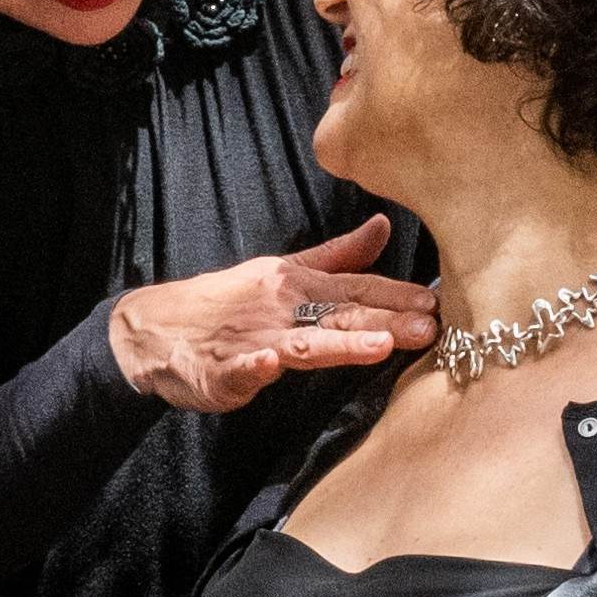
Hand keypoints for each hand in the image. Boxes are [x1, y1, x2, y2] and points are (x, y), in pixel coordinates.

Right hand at [109, 217, 436, 412]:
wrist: (158, 327)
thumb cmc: (230, 301)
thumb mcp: (284, 270)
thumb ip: (338, 255)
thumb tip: (384, 227)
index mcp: (298, 284)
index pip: (358, 288)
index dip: (398, 295)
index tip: (438, 300)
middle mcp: (281, 307)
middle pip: (342, 314)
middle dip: (388, 320)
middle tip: (430, 327)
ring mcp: (253, 338)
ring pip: (303, 341)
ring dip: (341, 342)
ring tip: (378, 346)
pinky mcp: (223, 369)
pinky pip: (241, 367)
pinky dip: (256, 365)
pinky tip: (271, 365)